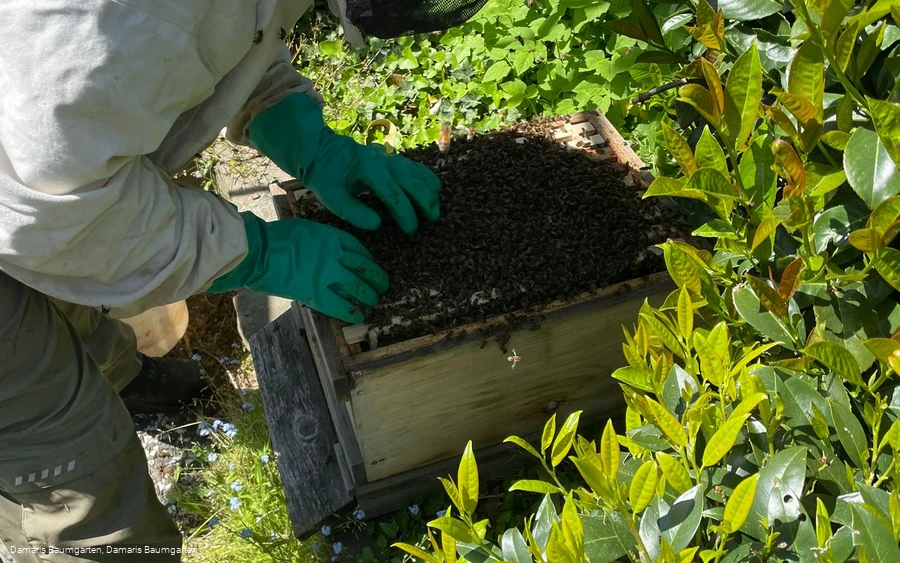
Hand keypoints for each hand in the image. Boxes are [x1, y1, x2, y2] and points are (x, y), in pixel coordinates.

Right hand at [208, 213, 388, 322]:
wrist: (259, 250)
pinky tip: (360, 316)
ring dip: (370, 296)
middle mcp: (335, 255)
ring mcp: (328, 275)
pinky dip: (353, 312)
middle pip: (365, 268)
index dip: (368, 259)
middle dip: (378, 278)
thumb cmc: (275, 238)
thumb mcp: (305, 231)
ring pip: (359, 287)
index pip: (359, 248)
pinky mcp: (317, 294)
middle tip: (383, 286)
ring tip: (374, 301)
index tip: (372, 265)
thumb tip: (327, 255)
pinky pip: (342, 306)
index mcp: (331, 237)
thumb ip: (320, 243)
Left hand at [308, 134, 440, 232]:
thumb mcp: (331, 197)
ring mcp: (389, 157)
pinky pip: (415, 166)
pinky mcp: (392, 158)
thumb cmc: (327, 177)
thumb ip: (353, 212)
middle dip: (425, 200)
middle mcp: (382, 160)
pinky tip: (435, 189)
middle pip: (411, 180)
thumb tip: (378, 224)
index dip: (405, 212)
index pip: (393, 192)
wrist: (322, 151)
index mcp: (367, 169)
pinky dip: (427, 177)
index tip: (410, 230)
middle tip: (432, 219)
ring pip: (417, 171)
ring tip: (436, 208)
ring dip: (429, 189)